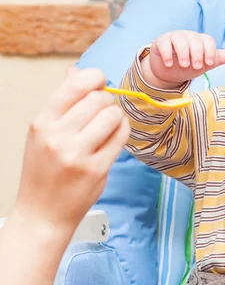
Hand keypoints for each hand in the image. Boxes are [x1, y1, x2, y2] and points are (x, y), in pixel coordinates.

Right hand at [14, 66, 129, 236]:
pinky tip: (116, 135)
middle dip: (107, 101)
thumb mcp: (43, 133)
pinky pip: (121, 137)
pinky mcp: (97, 170)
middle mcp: (58, 137)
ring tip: (110, 125)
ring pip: (113, 116)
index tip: (100, 82)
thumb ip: (62, 103)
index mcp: (42, 123)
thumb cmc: (43, 172)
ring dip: (117, 116)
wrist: (43, 214)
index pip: (75, 85)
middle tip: (103, 111)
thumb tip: (76, 71)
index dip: (95, 77)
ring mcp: (78, 154)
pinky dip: (123, 131)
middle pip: (98, 99)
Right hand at [144, 31, 224, 87]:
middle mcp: (188, 36)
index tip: (210, 64)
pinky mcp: (161, 41)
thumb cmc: (188, 66)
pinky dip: (167, 54)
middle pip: (194, 39)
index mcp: (200, 41)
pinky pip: (165, 43)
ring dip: (183, 53)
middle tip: (196, 67)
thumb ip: (216, 59)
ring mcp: (174, 37)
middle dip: (197, 53)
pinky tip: (169, 64)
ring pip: (180, 39)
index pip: (208, 40)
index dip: (210, 51)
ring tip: (184, 65)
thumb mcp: (204, 65)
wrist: (168, 72)